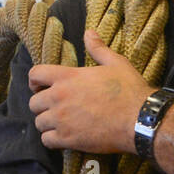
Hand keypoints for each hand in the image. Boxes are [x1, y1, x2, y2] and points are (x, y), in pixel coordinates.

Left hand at [28, 29, 152, 153]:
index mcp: (67, 77)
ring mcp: (62, 119)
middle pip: (33, 102)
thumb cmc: (129, 90)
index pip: (35, 74)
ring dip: (47, 124)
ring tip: (60, 124)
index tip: (39, 87)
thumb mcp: (116, 63)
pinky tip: (63, 137)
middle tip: (54, 108)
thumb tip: (89, 32)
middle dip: (42, 105)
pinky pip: (46, 141)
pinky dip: (52, 140)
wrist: (139, 119)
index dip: (34, 81)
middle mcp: (59, 97)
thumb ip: (98, 48)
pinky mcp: (68, 138)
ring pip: (39, 123)